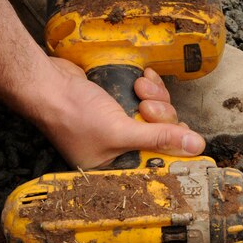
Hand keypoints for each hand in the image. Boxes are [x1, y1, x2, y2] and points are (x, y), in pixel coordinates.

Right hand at [38, 58, 204, 168]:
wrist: (46, 81)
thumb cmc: (72, 114)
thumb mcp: (121, 131)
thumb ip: (160, 138)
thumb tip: (196, 146)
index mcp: (116, 166)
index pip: (159, 160)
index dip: (172, 144)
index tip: (179, 130)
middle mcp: (119, 147)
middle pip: (163, 133)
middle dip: (160, 114)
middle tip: (145, 106)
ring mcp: (120, 123)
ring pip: (158, 112)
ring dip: (155, 96)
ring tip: (139, 88)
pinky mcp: (120, 102)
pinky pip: (149, 96)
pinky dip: (150, 86)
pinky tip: (143, 77)